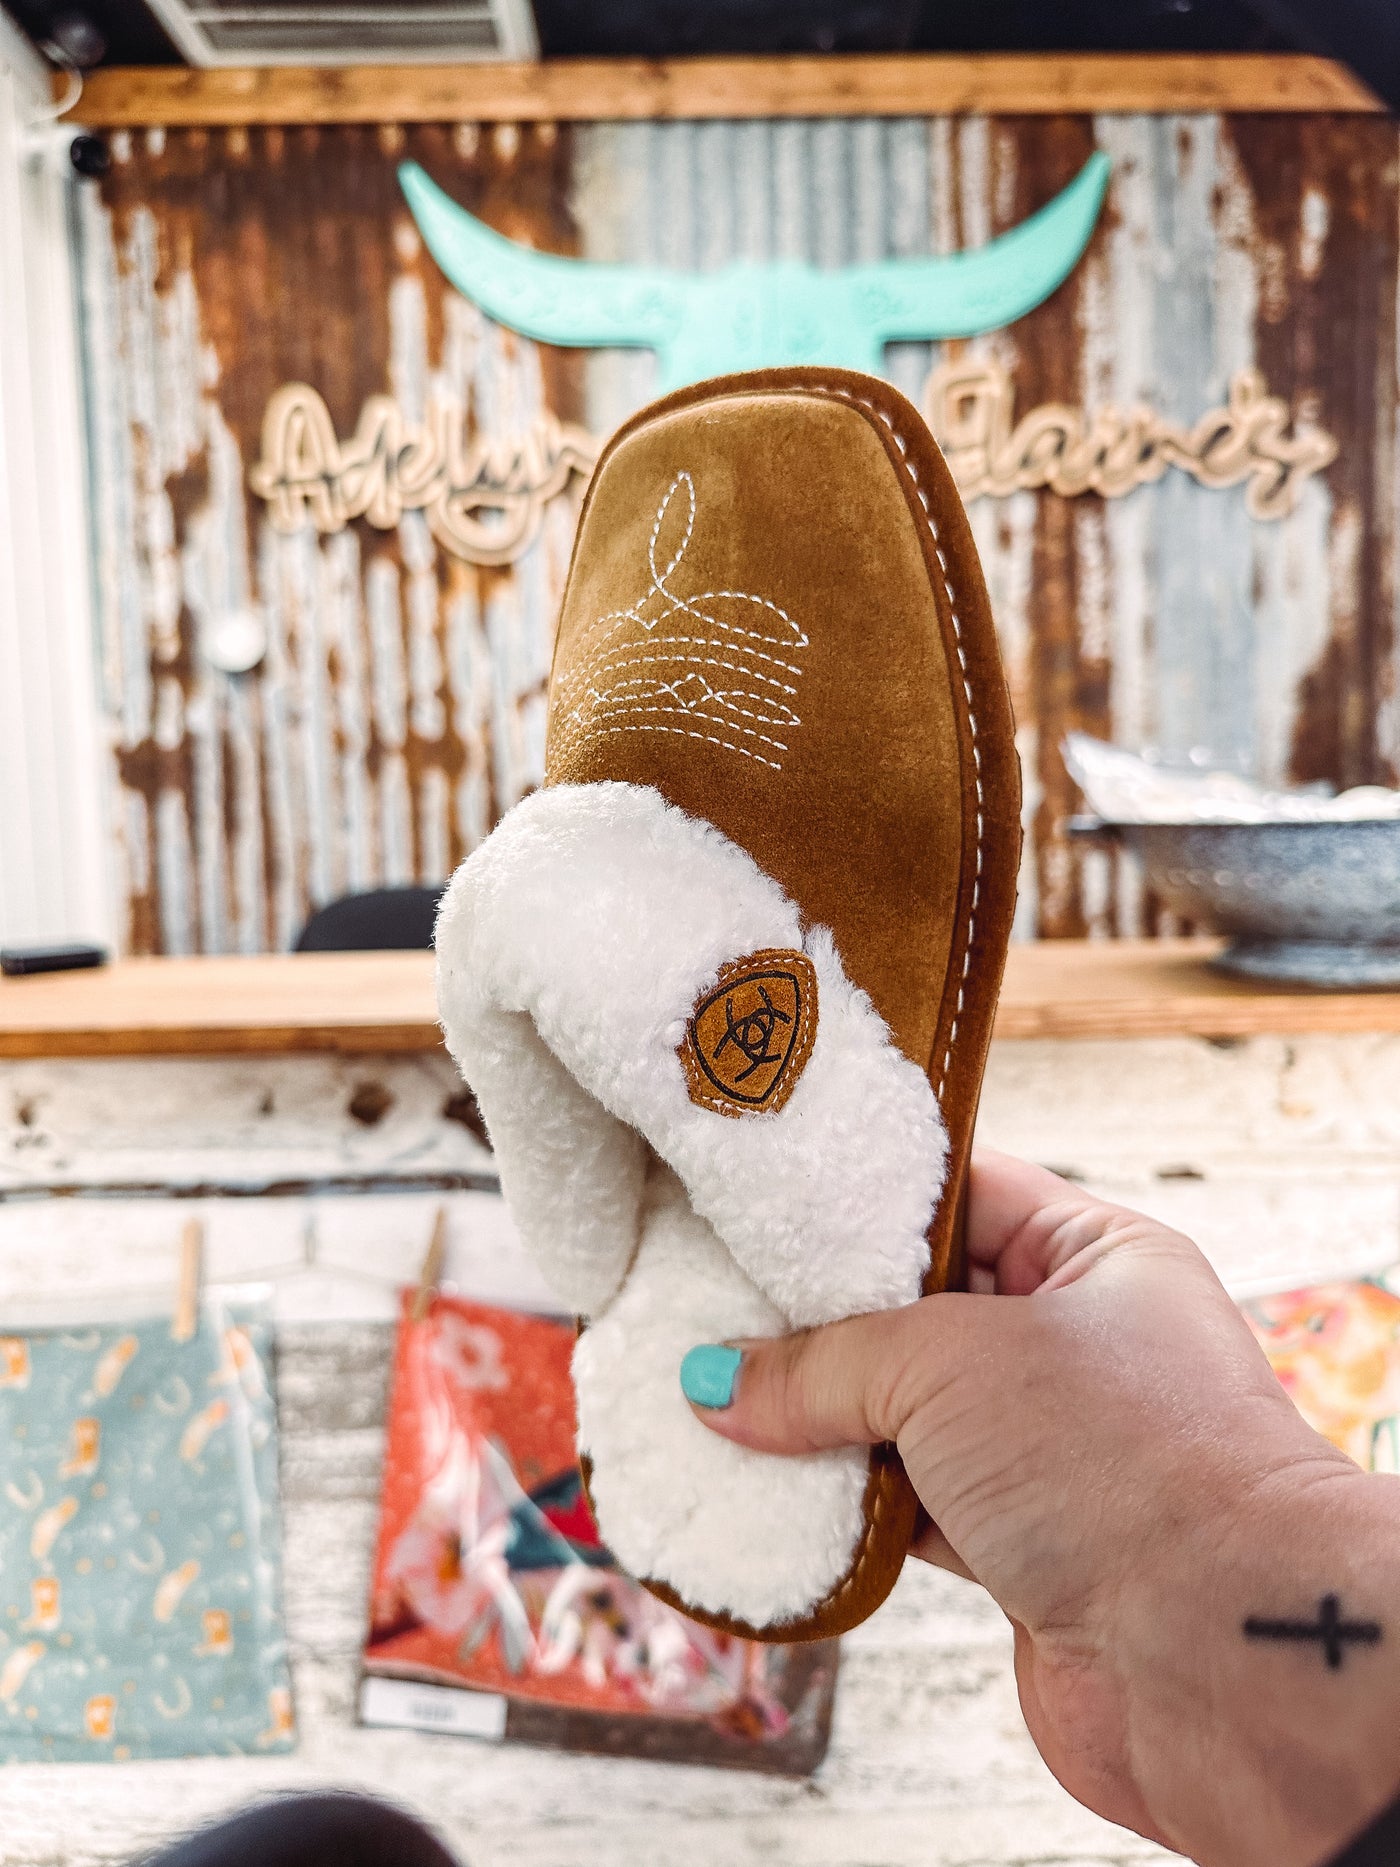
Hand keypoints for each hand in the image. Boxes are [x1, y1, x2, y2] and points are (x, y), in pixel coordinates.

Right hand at [681, 1151, 1399, 1866]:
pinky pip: (911, 1503)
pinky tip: (772, 1489)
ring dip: (824, 1417)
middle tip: (717, 1298)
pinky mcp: (1024, 1548)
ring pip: (909, 1413)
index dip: (868, 1197)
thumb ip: (825, 1363)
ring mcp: (1053, 1451)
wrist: (1220, 1661)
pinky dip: (847, 1500)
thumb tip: (719, 1380)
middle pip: (924, 1309)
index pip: (965, 1193)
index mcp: (1099, 1258)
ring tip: (721, 1394)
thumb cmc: (1126, 1465)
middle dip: (825, 1316)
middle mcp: (1082, 1346)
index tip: (771, 1196)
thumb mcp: (950, 1365)